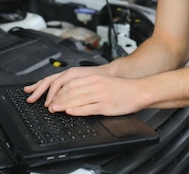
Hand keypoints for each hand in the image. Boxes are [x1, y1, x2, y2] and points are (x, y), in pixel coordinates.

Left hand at [24, 67, 142, 115]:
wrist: (139, 91)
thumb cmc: (122, 88)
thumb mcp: (103, 82)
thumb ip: (88, 85)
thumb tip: (73, 92)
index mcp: (94, 78)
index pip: (71, 83)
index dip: (59, 91)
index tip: (51, 98)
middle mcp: (95, 85)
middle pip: (71, 91)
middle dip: (57, 99)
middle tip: (49, 106)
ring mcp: (100, 95)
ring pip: (77, 99)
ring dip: (63, 105)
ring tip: (54, 109)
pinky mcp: (105, 105)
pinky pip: (88, 108)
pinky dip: (77, 110)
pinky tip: (69, 111)